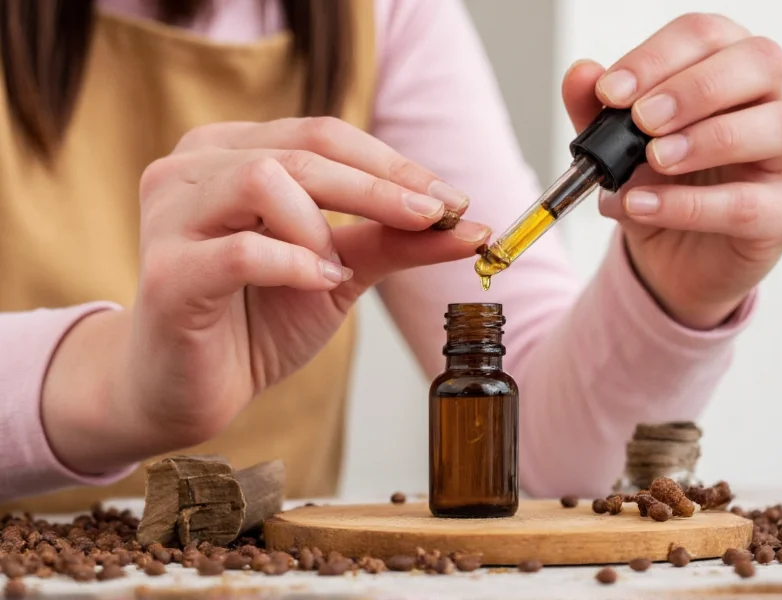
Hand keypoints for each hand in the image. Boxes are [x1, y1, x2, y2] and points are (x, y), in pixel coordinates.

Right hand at [43, 117, 488, 472]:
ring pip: (263, 180)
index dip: (392, 165)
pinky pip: (241, 250)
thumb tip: (470, 226)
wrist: (190, 388)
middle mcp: (193, 167)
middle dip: (382, 188)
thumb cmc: (256, 319)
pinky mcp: (167, 272)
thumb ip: (392, 240)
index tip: (454, 202)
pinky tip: (320, 282)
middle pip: (303, 151)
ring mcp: (170, 215)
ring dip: (323, 226)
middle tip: (438, 219)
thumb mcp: (337, 269)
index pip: (323, 134)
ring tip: (339, 268)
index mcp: (232, 151)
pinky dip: (294, 264)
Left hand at [562, 13, 781, 328]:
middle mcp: (774, 97)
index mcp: (730, 64)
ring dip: (707, 139)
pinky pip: (747, 203)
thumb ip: (597, 111)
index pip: (706, 35)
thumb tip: (580, 75)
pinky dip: (689, 204)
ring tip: (653, 159)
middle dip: (692, 89)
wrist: (673, 257)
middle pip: (758, 63)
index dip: (657, 58)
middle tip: (641, 120)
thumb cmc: (661, 185)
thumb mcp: (616, 147)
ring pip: (778, 125)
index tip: (611, 91)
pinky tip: (643, 206)